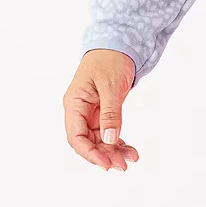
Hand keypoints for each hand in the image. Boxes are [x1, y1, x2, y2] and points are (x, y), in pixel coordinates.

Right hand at [63, 49, 139, 170]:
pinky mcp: (102, 110)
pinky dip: (117, 140)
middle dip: (104, 154)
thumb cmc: (111, 59)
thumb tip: (109, 139)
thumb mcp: (111, 85)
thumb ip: (110, 113)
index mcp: (74, 103)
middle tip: (123, 164)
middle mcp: (79, 110)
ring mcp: (90, 111)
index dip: (90, 153)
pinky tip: (128, 148)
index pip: (76, 136)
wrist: (119, 42)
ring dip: (113, 149)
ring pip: (99, 138)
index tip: (106, 163)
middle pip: (88, 141)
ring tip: (131, 157)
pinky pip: (107, 130)